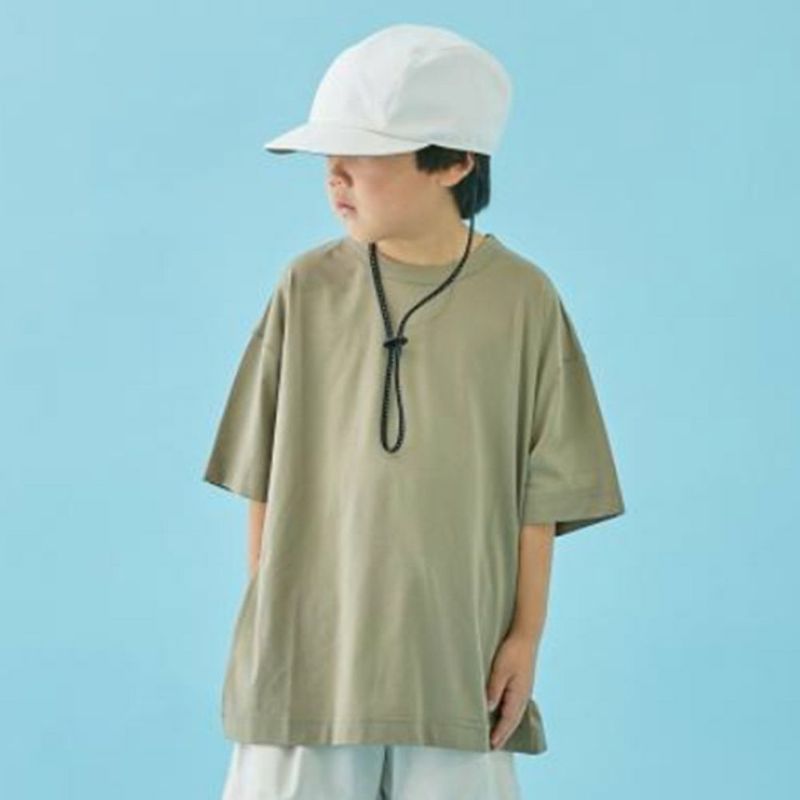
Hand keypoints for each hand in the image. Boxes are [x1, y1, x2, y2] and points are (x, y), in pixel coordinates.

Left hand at [486, 632, 536, 748]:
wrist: (526, 637)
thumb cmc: (512, 652)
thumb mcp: (500, 670)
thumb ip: (494, 689)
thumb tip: (489, 708)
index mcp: (518, 695)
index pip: (508, 720)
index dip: (499, 733)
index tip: (491, 745)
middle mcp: (523, 695)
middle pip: (513, 720)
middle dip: (504, 734)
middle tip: (494, 746)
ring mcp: (524, 690)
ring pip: (516, 714)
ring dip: (507, 726)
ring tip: (499, 735)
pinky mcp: (523, 684)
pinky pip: (516, 705)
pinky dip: (510, 715)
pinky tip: (505, 714)